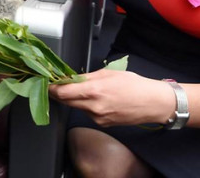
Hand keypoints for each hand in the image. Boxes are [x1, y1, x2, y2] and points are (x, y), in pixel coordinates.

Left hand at [48, 68, 174, 126]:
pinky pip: (88, 114)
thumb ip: (86, 77)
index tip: (47, 83)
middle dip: (59, 93)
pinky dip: (86, 106)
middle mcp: (94, 107)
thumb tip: (70, 78)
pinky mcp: (102, 124)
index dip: (52, 88)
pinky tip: (97, 100)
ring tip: (84, 90)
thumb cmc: (135, 85)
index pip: (63, 92)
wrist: (152, 103)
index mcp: (94, 91)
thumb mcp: (108, 73)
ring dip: (74, 99)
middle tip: (56, 85)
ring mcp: (97, 118)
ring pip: (77, 107)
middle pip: (66, 101)